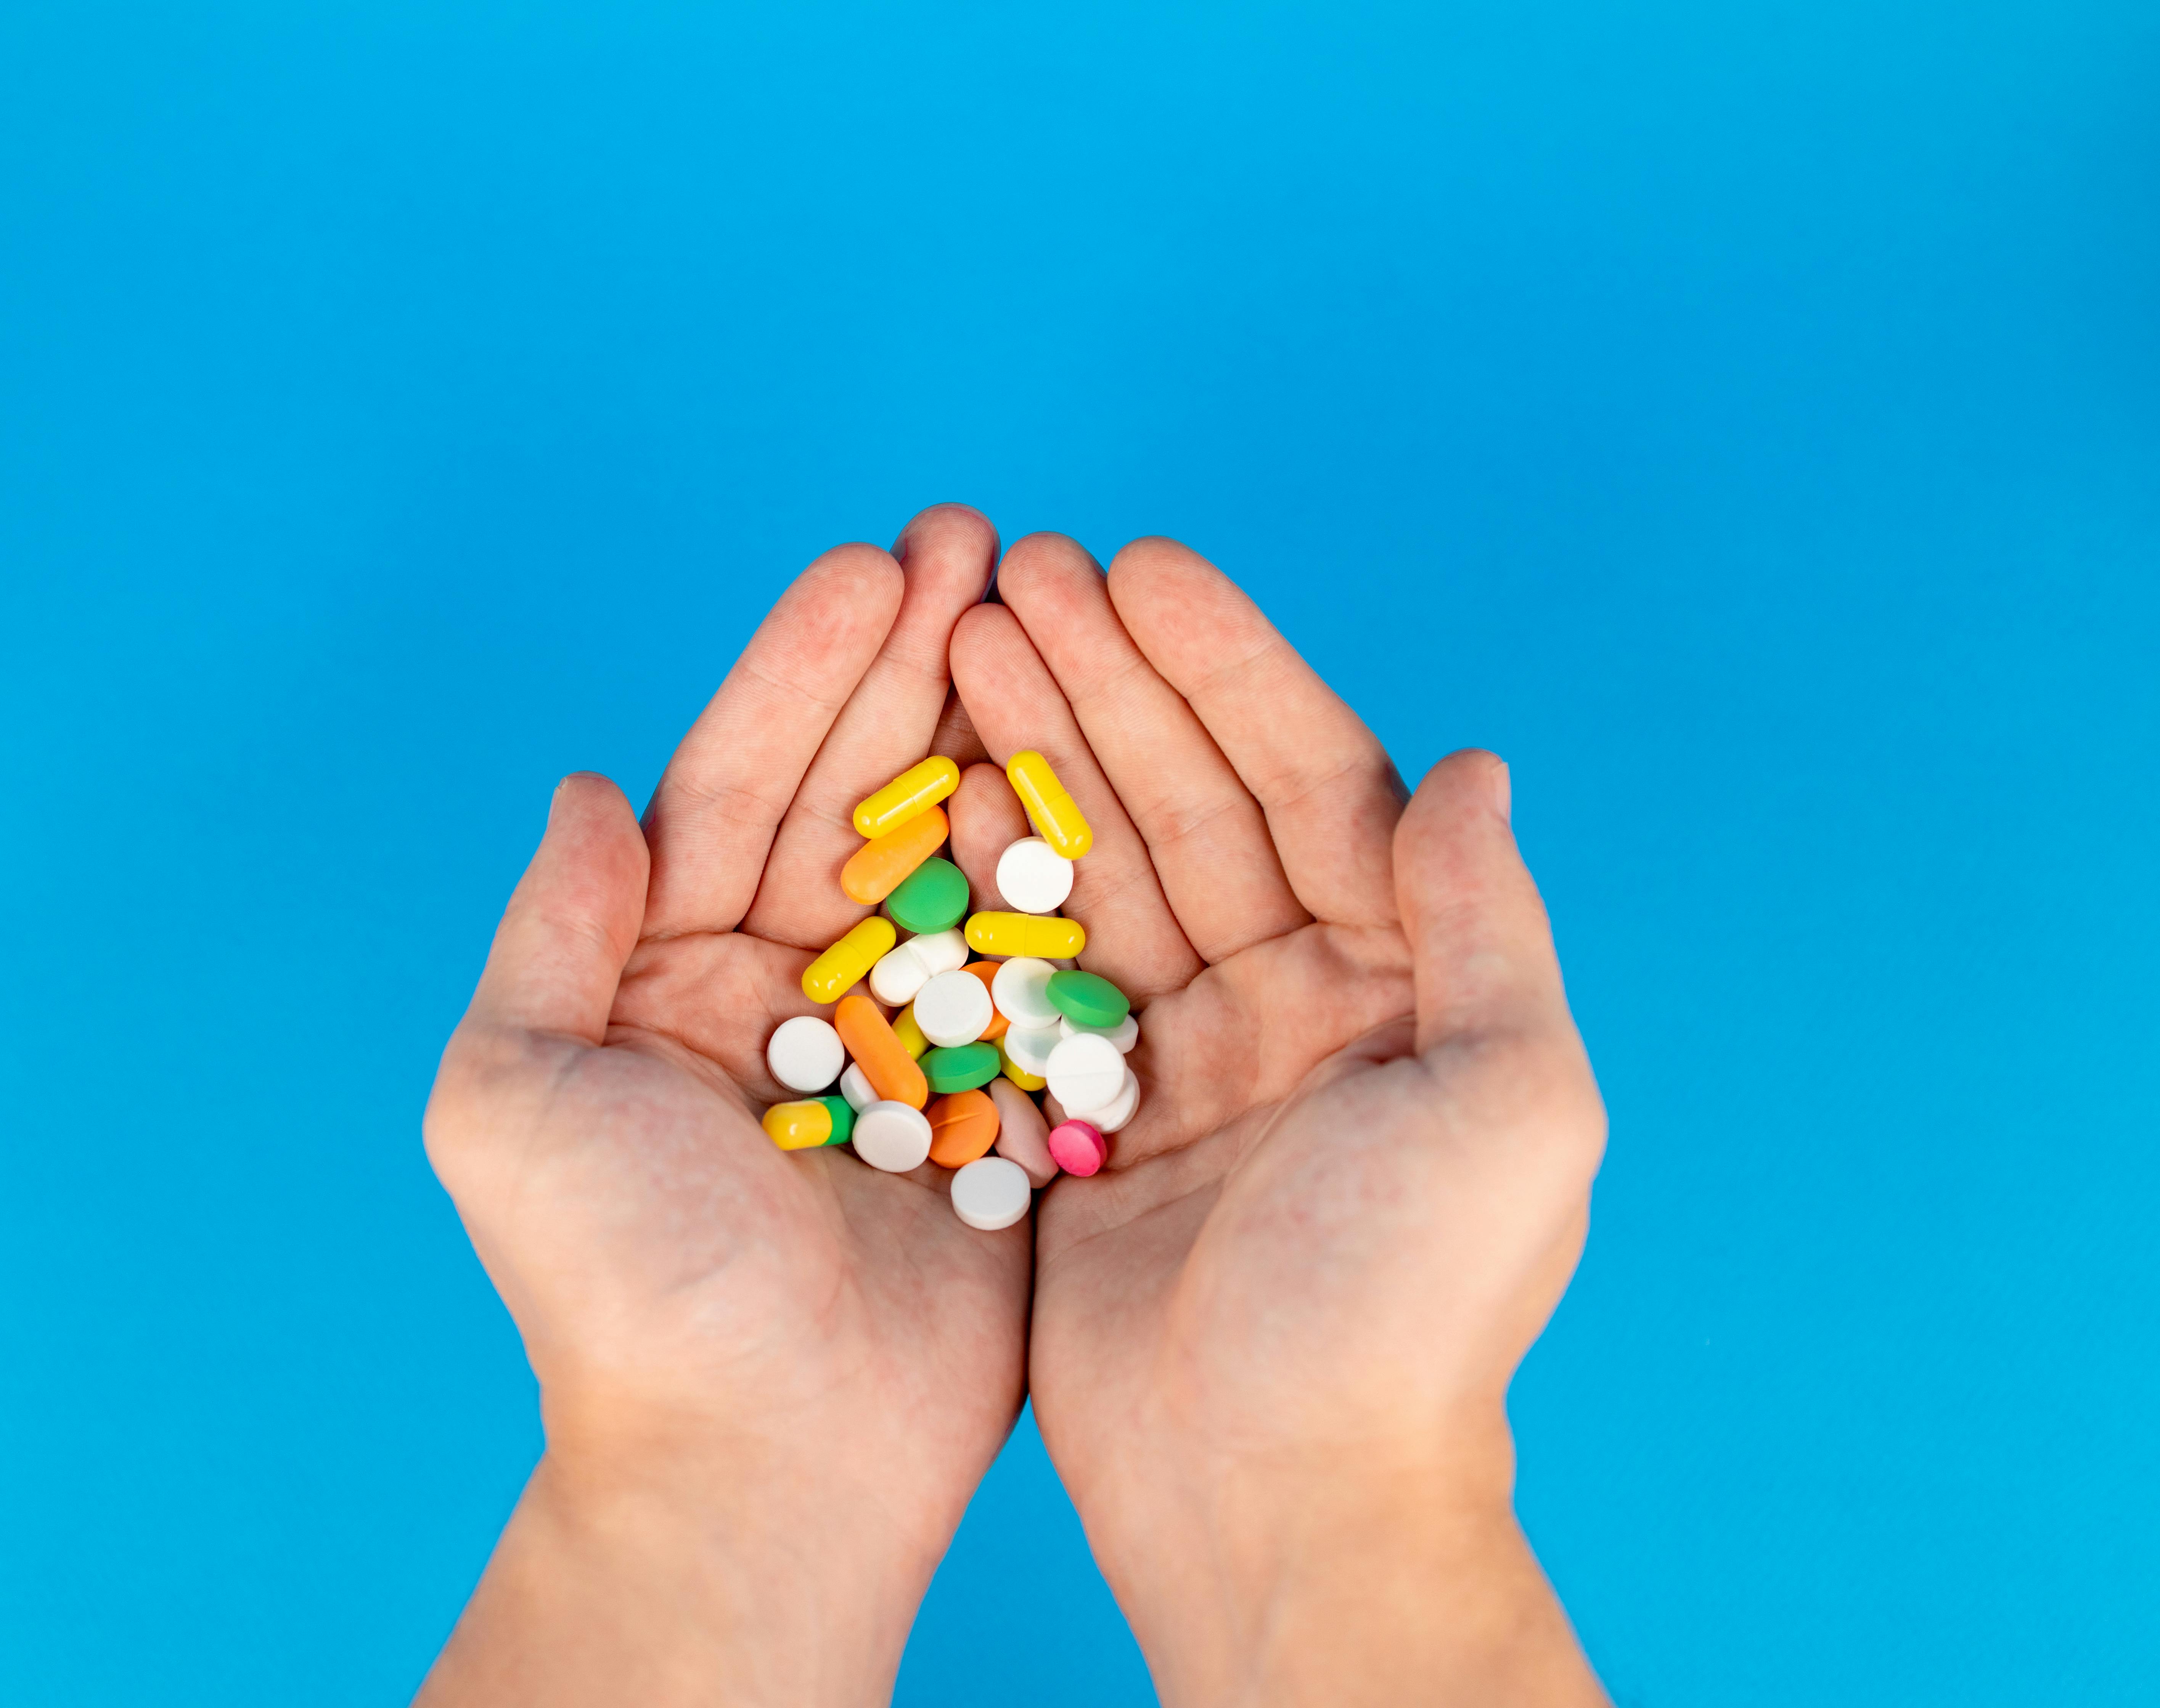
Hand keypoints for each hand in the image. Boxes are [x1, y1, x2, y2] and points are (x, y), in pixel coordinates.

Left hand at [416, 508, 1026, 1706]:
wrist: (758, 1466)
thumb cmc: (619, 1295)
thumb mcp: (514, 1099)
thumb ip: (548, 937)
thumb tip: (589, 786)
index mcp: (672, 973)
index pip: (742, 786)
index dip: (804, 671)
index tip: (871, 565)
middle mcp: (790, 988)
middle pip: (856, 794)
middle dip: (912, 663)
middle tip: (977, 537)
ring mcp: (904, 1040)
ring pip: (954, 854)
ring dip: (998, 731)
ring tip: (1047, 604)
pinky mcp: (999, 1105)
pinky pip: (1037, 965)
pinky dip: (1068, 867)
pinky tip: (1103, 758)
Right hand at [950, 536, 1610, 1705]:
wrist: (1280, 1495)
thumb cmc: (1411, 1310)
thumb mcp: (1514, 1103)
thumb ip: (1488, 930)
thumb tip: (1472, 765)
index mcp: (1402, 983)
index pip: (1310, 780)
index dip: (1227, 666)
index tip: (1136, 566)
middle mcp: (1298, 1000)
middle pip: (1194, 800)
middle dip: (1110, 680)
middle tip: (1013, 569)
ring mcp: (1184, 1054)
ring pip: (1105, 864)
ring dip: (1040, 747)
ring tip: (962, 636)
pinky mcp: (1088, 1116)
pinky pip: (1036, 963)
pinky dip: (993, 871)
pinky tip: (938, 777)